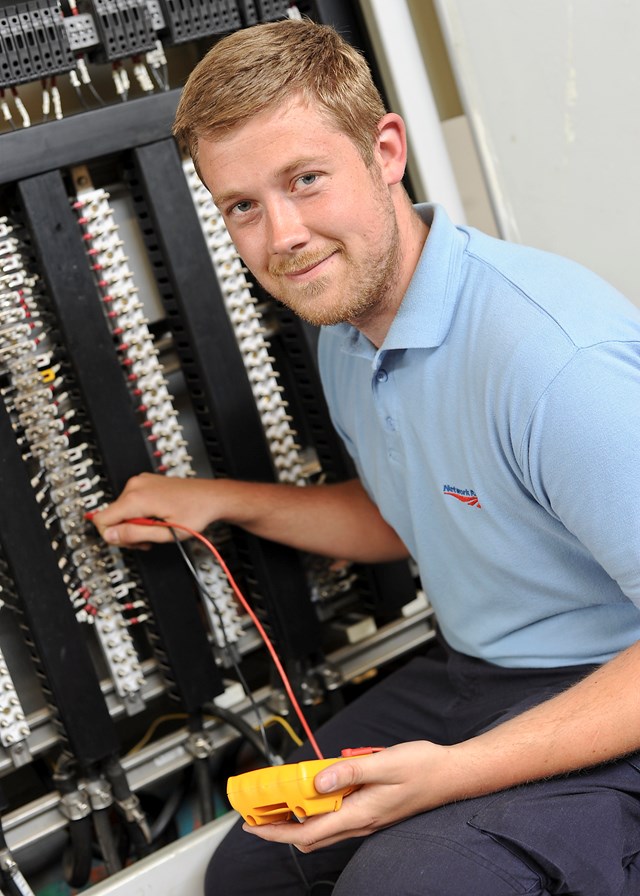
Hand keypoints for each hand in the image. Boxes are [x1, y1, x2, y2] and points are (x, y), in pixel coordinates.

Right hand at [89, 472, 219, 546]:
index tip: (130, 542)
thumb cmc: (195, 512)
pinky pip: (130, 503)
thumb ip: (135, 534)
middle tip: (147, 540)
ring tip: (154, 529)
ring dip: (134, 525)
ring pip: (120, 511)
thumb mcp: (165, 532)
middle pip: (112, 517)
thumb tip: (110, 535)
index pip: (102, 520)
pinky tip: (154, 519)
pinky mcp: (144, 483)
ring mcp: (139, 482)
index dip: (113, 536)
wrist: (210, 497)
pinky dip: (138, 514)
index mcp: (136, 498)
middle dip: (127, 533)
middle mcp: (134, 486)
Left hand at [242, 741, 451, 851]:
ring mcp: (366, 819)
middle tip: (257, 813)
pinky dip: (318, 807)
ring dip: (297, 818)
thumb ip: (350, 771)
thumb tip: (317, 779)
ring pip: (323, 827)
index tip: (253, 824)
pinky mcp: (371, 811)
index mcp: (360, 814)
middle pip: (310, 836)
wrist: (452, 775)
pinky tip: (314, 788)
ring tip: (277, 802)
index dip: (276, 831)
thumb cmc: (424, 768)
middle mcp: (361, 822)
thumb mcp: (385, 762)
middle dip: (280, 828)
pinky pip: (337, 816)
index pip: (308, 832)